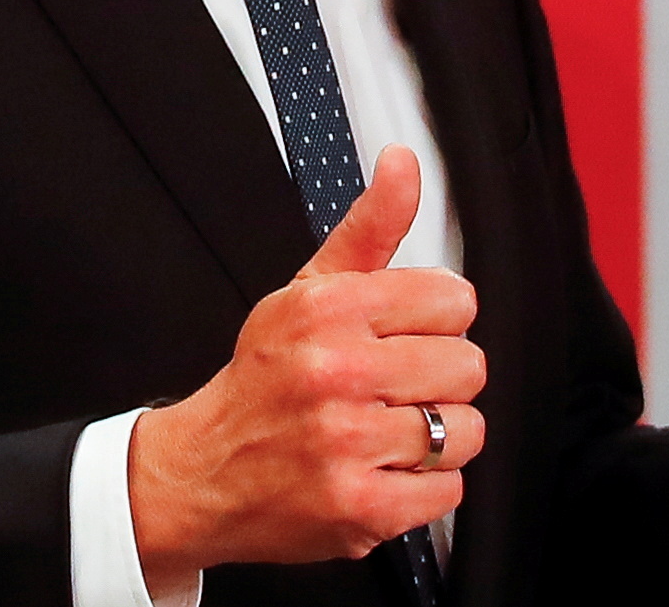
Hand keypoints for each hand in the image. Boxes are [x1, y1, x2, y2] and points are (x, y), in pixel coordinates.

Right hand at [128, 148, 486, 592]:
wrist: (201, 472)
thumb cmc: (264, 377)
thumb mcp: (308, 290)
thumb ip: (370, 226)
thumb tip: (402, 162)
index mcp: (330, 311)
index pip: (453, 301)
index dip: (435, 321)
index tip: (404, 336)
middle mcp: (337, 373)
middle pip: (467, 365)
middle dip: (438, 379)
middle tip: (394, 389)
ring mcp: (347, 444)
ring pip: (465, 429)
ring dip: (437, 437)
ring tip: (390, 432)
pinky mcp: (359, 508)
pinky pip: (448, 491)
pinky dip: (426, 488)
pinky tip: (385, 470)